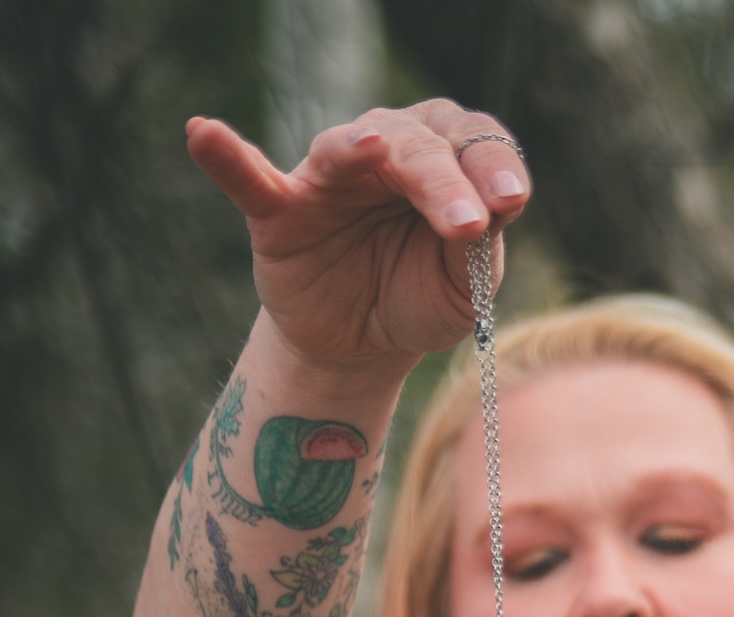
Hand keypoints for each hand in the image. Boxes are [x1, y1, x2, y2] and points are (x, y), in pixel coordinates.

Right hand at [185, 101, 530, 368]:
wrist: (361, 347)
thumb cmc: (418, 299)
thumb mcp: (463, 288)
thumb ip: (478, 251)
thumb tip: (488, 214)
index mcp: (447, 162)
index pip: (476, 146)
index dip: (493, 169)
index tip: (510, 203)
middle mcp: (391, 152)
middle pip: (420, 146)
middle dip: (444, 183)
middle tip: (467, 225)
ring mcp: (331, 177)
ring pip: (348, 149)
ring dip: (360, 150)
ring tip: (375, 150)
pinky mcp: (281, 209)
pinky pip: (250, 177)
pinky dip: (226, 156)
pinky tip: (202, 131)